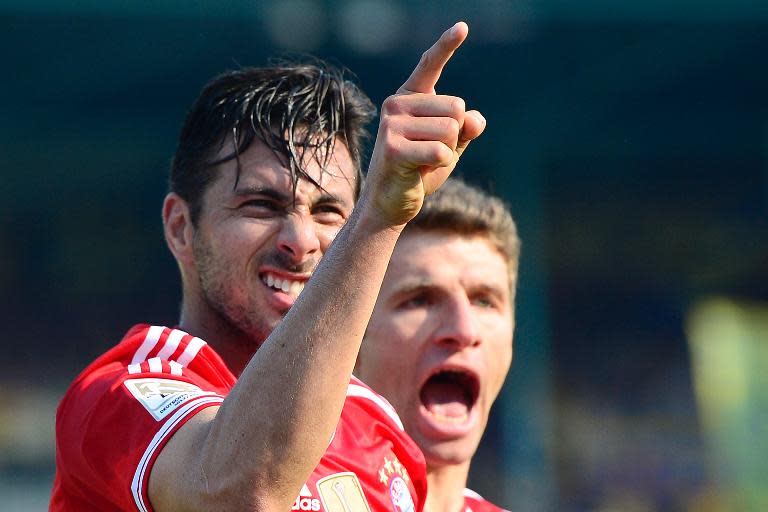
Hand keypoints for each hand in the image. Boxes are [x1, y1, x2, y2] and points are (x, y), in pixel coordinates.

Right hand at [365, 21, 485, 226]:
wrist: (390, 203)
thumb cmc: (419, 171)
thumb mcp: (450, 146)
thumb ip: (465, 128)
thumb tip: (474, 119)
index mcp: (409, 98)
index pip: (430, 66)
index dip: (446, 45)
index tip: (463, 26)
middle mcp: (396, 105)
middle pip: (456, 107)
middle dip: (454, 136)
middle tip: (429, 153)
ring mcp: (392, 125)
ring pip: (450, 130)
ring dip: (446, 152)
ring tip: (422, 162)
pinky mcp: (393, 148)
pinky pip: (441, 151)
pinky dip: (440, 164)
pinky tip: (417, 172)